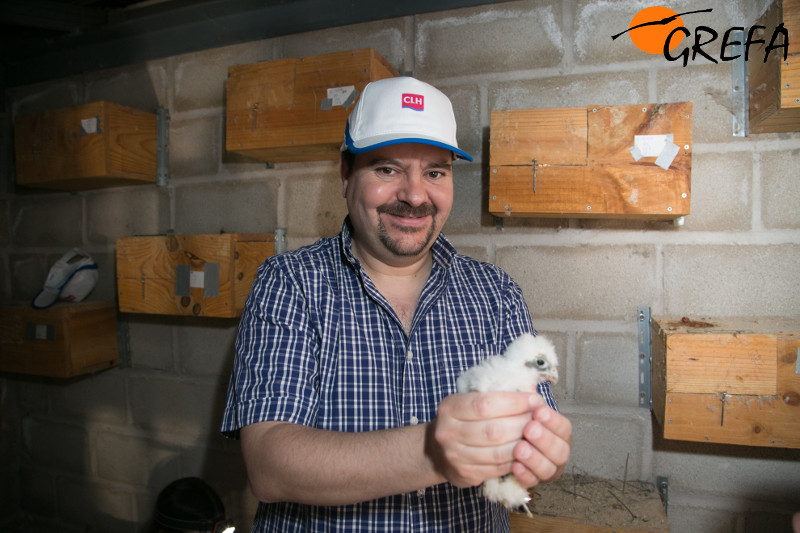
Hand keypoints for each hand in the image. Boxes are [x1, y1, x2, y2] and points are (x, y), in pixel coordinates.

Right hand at [426, 392, 546, 487]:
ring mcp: (455, 456)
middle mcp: (447, 432)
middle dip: (523, 424)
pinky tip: (525, 452)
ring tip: (537, 436)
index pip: (485, 404)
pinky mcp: (464, 474)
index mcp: (449, 408)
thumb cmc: (460, 420)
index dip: (514, 402)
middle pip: (494, 430)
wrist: (435, 452)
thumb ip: (492, 395)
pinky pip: (497, 468)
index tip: (534, 400)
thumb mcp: (466, 401)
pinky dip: (515, 460)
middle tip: (540, 419)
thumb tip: (529, 388)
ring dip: (523, 444)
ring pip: (498, 452)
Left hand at [509, 404, 571, 486]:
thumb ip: (527, 399)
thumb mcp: (522, 406)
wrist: (501, 440)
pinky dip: (525, 475)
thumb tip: (527, 383)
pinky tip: (515, 466)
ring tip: (520, 449)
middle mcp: (557, 452)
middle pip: (560, 450)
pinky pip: (532, 482)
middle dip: (545, 439)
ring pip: (548, 468)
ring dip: (535, 458)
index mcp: (558, 432)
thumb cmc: (516, 419)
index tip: (539, 412)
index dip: (553, 420)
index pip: (563, 427)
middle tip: (529, 429)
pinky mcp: (532, 481)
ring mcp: (547, 468)